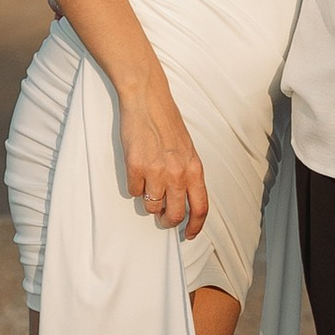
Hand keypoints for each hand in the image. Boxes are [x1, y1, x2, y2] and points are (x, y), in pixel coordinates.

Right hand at [121, 83, 209, 240]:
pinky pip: (134, 191)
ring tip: (148, 183)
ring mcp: (156, 171)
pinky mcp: (135, 167)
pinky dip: (134, 186)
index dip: (195, 226)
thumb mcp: (187, 150)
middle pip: (174, 214)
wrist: (147, 101)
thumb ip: (187, 174)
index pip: (200, 207)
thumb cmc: (167, 123)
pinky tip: (137, 170)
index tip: (188, 234)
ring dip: (148, 201)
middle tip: (162, 217)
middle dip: (167, 221)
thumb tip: (182, 199)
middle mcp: (178, 173)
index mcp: (194, 169)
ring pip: (151, 206)